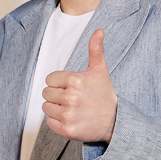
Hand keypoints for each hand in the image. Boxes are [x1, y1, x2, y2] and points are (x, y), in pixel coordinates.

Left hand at [42, 28, 117, 142]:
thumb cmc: (104, 94)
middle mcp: (70, 97)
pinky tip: (70, 118)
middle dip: (56, 94)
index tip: (70, 87)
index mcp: (75, 80)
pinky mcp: (66, 129)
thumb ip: (96, 49)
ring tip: (71, 108)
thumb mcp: (100, 70)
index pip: (50, 79)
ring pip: (46, 107)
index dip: (58, 82)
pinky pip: (49, 121)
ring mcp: (68, 114)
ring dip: (55, 107)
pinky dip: (56, 121)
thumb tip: (99, 30)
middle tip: (71, 98)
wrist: (114, 120)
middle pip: (46, 93)